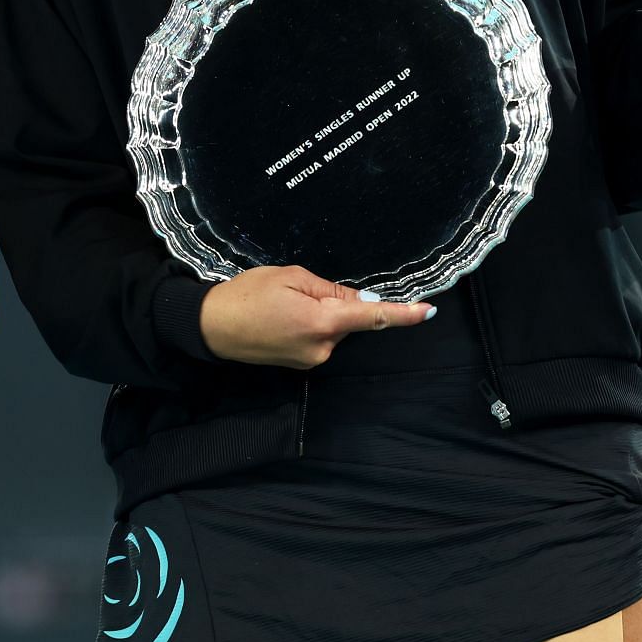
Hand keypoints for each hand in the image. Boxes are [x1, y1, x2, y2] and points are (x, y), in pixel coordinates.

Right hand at [198, 265, 434, 368]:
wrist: (212, 327)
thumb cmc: (247, 295)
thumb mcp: (291, 277)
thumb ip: (330, 289)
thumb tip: (362, 300)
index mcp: (323, 321)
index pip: (373, 317)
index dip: (404, 314)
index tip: (428, 311)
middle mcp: (323, 347)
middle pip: (349, 319)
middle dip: (335, 300)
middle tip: (297, 288)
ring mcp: (312, 359)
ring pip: (333, 327)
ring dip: (320, 312)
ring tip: (282, 303)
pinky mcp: (302, 363)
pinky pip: (319, 337)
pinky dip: (310, 324)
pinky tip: (282, 317)